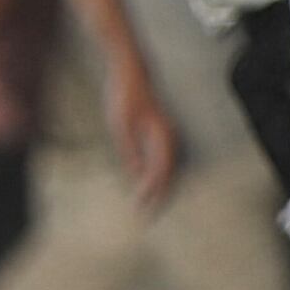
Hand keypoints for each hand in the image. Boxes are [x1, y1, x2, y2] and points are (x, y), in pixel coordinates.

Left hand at [114, 76, 182, 210]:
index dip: (153, 192)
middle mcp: (168, 137)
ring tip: (149, 205)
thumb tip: (137, 175)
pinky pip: (162, 161)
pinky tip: (146, 182)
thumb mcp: (121, 124)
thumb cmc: (125, 95)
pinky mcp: (159, 134)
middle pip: (169, 173)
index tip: (142, 209)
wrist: (132, 72)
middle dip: (159, 196)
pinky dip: (156, 175)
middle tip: (147, 216)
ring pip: (167, 168)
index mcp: (161, 136)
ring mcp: (166, 135)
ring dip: (159, 188)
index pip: (161, 171)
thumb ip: (131, 150)